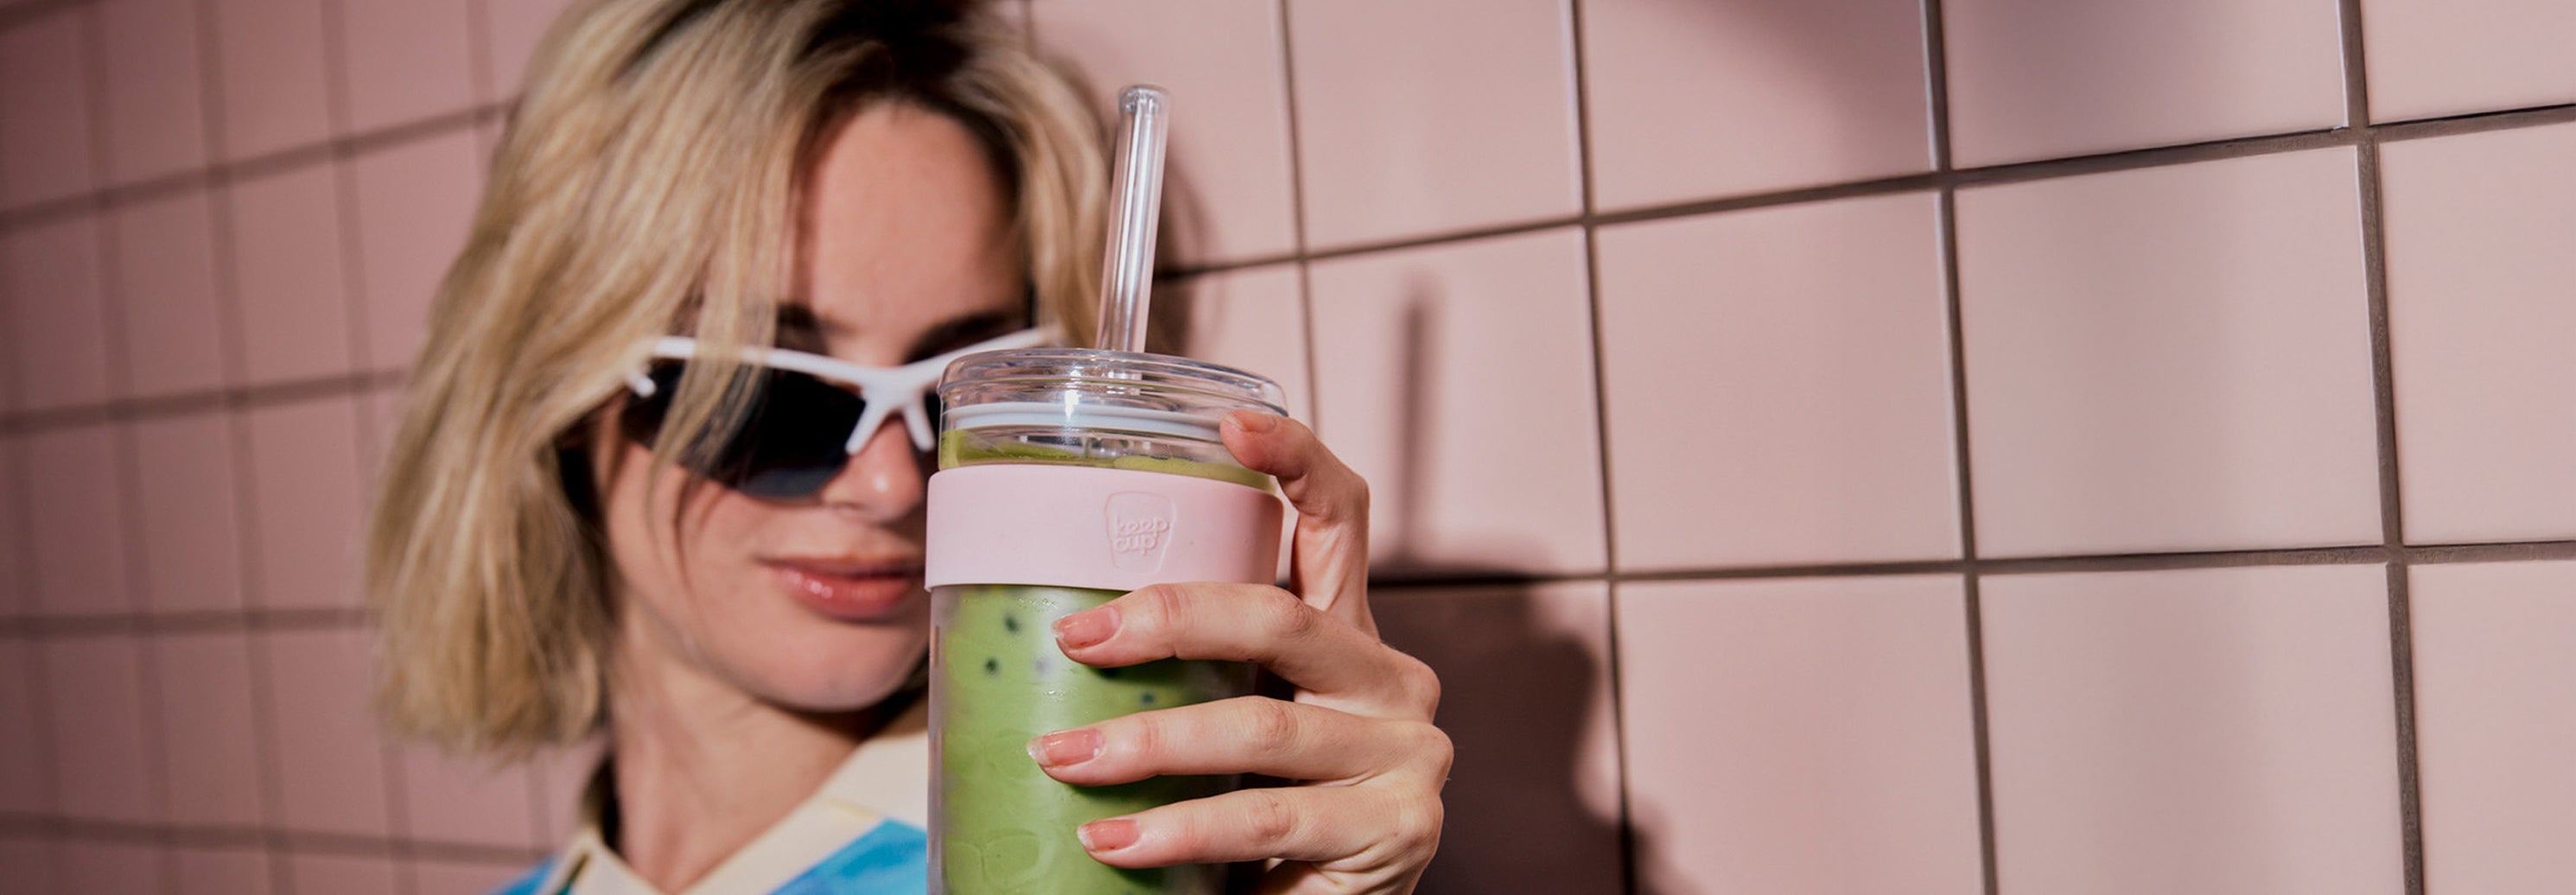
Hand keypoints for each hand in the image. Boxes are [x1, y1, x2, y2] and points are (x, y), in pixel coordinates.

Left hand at [1029, 411, 1449, 893]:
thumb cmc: (1257, 824)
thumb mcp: (1227, 726)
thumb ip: (1188, 675)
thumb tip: (1049, 635)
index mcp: (1345, 636)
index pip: (1338, 519)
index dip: (1294, 458)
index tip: (1228, 421)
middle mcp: (1389, 680)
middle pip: (1280, 616)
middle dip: (1165, 618)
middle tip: (1077, 637)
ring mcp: (1405, 752)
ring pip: (1261, 724)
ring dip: (1146, 742)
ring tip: (1065, 758)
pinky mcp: (1400, 827)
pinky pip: (1267, 816)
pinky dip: (1177, 828)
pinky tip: (1116, 839)